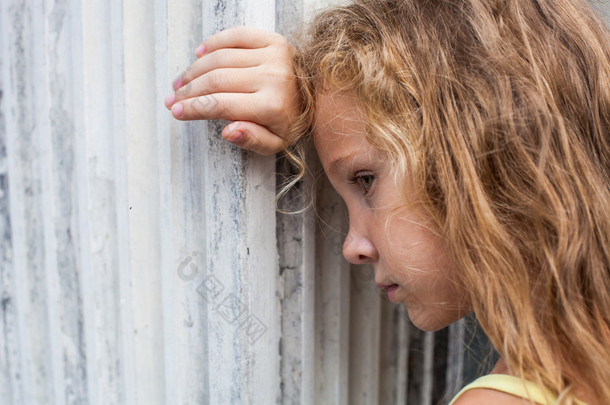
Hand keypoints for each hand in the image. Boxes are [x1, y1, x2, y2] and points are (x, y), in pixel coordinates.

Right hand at [165, 27, 298, 154]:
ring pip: (220, 58)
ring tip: (181, 82)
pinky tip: (199, 55)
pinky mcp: (273, 40)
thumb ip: (252, 140)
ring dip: (195, 70)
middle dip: (189, 90)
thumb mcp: (276, 142)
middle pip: (216, 80)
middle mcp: (273, 77)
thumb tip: (227, 131)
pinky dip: (213, 43)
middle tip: (173, 99)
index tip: (176, 111)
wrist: (318, 96)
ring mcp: (274, 55)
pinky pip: (236, 36)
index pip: (221, 104)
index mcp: (273, 105)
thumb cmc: (293, 121)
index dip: (194, 108)